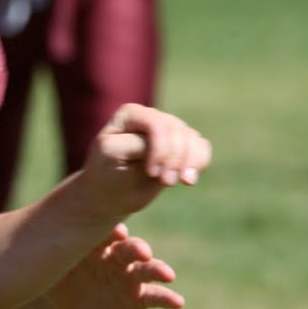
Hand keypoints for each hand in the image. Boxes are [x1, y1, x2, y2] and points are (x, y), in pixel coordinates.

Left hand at [44, 223, 182, 308]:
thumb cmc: (56, 274)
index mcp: (98, 241)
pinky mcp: (137, 296)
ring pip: (147, 269)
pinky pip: (154, 296)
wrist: (63, 299)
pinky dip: (167, 298)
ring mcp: (130, 275)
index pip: (109, 232)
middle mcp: (118, 254)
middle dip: (137, 249)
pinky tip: (178, 302)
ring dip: (158, 269)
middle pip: (131, 248)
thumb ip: (50, 253)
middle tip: (141, 251)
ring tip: (167, 274)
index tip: (117, 234)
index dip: (113, 233)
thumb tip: (21, 242)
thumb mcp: (50, 263)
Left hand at [77, 103, 210, 218]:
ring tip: (183, 182)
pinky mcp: (181, 145)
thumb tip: (166, 142)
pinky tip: (189, 179)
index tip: (152, 173)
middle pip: (177, 131)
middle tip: (167, 183)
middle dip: (175, 159)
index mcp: (131, 114)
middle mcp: (152, 117)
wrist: (110, 194)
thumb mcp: (111, 157)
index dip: (160, 149)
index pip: (156, 125)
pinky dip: (200, 162)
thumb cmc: (106, 173)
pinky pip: (201, 146)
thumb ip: (135, 144)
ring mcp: (168, 130)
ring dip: (190, 162)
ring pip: (192, 138)